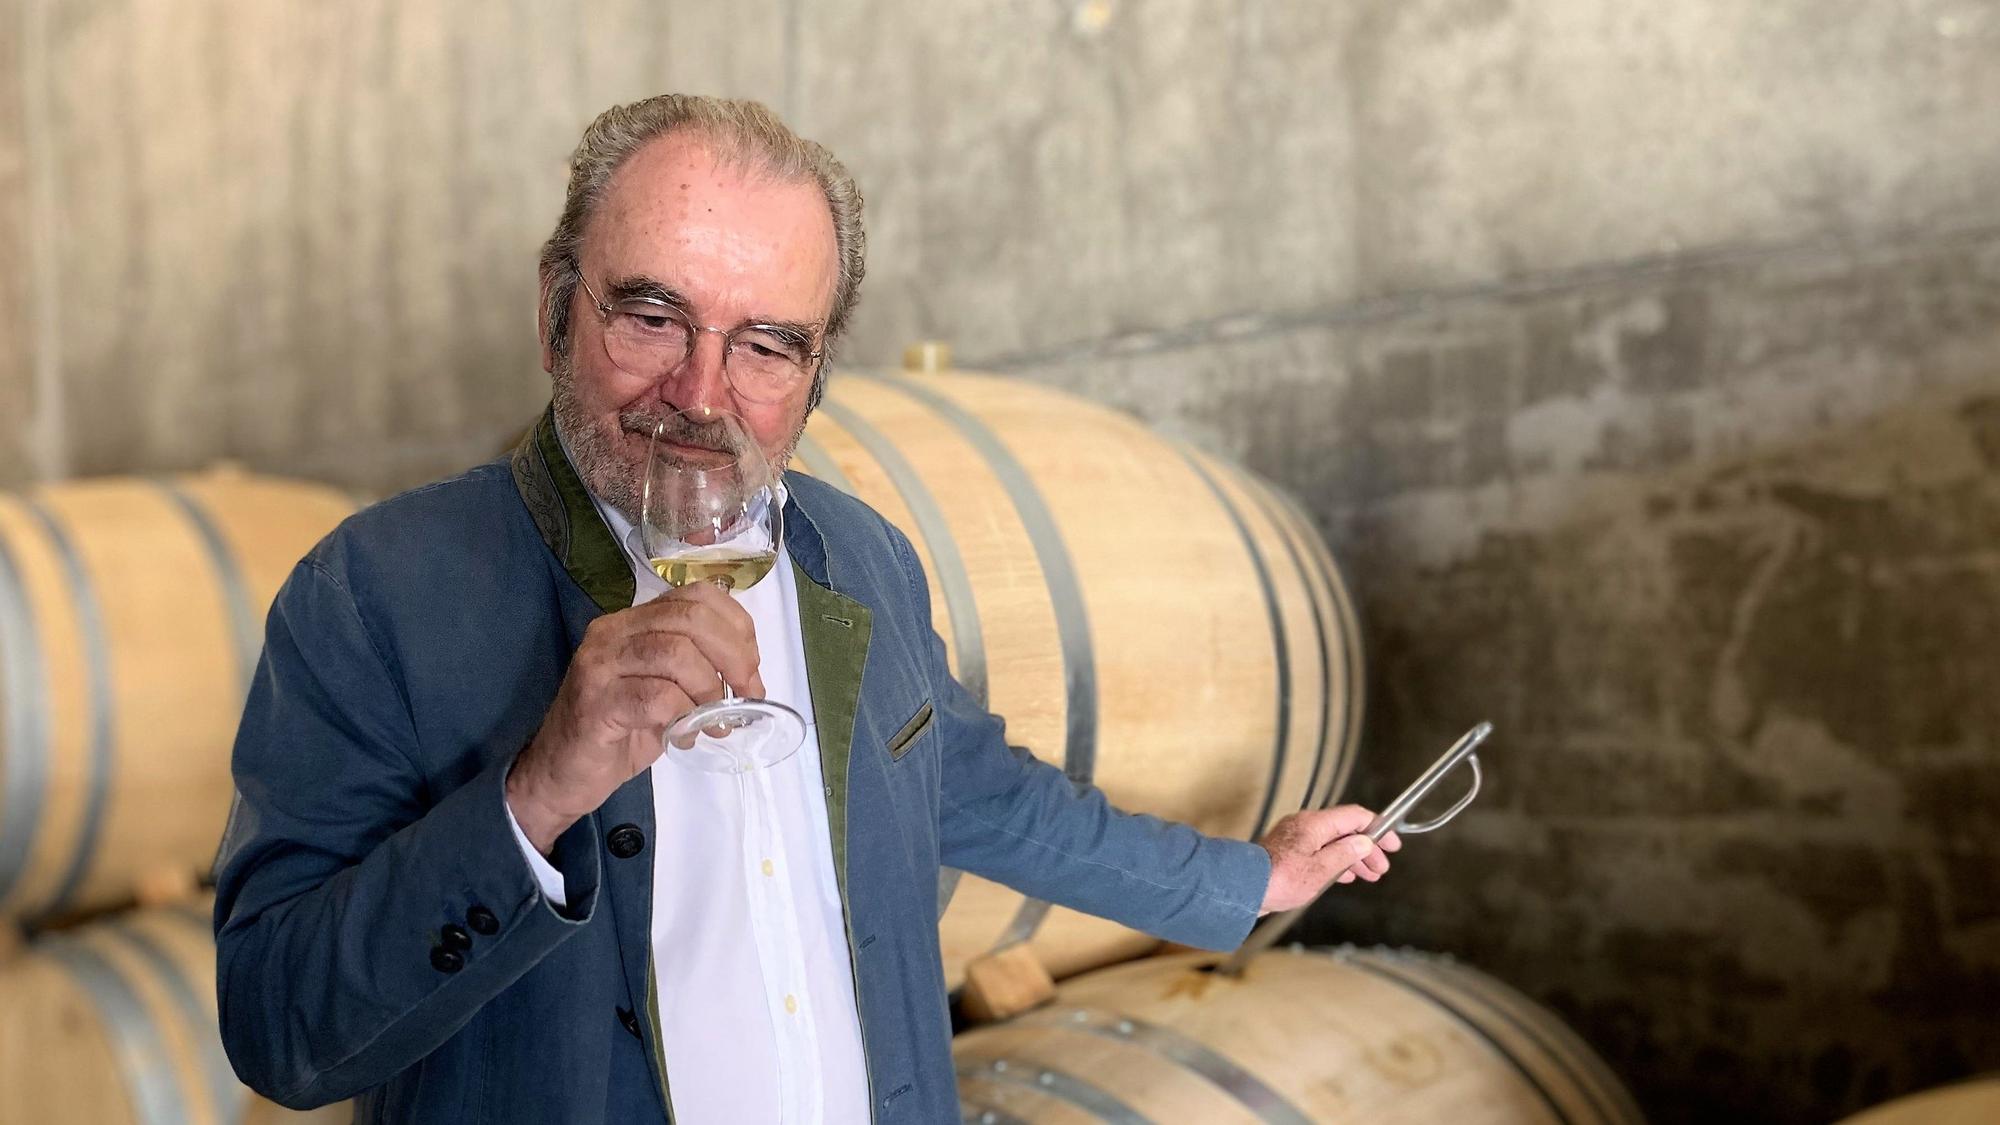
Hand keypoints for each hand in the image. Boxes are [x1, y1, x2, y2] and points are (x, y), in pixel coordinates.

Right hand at [506, 583, 765, 852]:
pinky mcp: (595, 703)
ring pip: (676, 653)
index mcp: (633, 621)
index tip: (751, 669)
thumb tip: (750, 677)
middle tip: (745, 696)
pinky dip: (683, 716)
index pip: (696, 596)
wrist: (561, 774)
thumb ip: (700, 672)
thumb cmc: (618, 732)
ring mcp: (599, 664)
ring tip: (713, 721)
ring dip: (709, 689)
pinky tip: (683, 736)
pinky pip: (656, 697)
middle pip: (691, 618)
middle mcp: (613, 632)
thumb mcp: (666, 692)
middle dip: (734, 657)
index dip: (737, 628)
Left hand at [1256, 805, 1401, 914]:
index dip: (1377, 828)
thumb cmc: (1279, 880)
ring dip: (1353, 857)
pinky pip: (1320, 851)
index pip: (1354, 816)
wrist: (1244, 888)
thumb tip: (1364, 842)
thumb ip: (1345, 854)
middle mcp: (1306, 826)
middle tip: (1381, 867)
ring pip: (1333, 842)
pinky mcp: (1289, 851)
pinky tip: (1344, 874)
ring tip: (1368, 875)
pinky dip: (1336, 861)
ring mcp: (1296, 838)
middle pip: (1345, 830)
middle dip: (1367, 848)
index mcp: (1315, 824)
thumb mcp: (1321, 870)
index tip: (1392, 843)